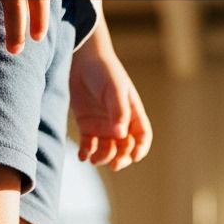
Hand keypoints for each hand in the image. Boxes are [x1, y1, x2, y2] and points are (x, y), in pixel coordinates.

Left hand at [68, 16, 151, 170]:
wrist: (81, 59)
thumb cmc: (103, 71)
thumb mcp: (114, 89)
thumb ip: (118, 112)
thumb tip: (120, 136)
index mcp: (132, 113)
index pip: (142, 136)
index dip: (140, 149)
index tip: (134, 157)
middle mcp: (119, 122)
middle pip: (125, 149)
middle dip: (121, 159)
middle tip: (114, 164)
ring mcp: (102, 126)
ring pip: (107, 151)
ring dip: (103, 158)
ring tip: (94, 158)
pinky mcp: (87, 126)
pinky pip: (88, 146)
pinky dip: (86, 154)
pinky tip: (82, 156)